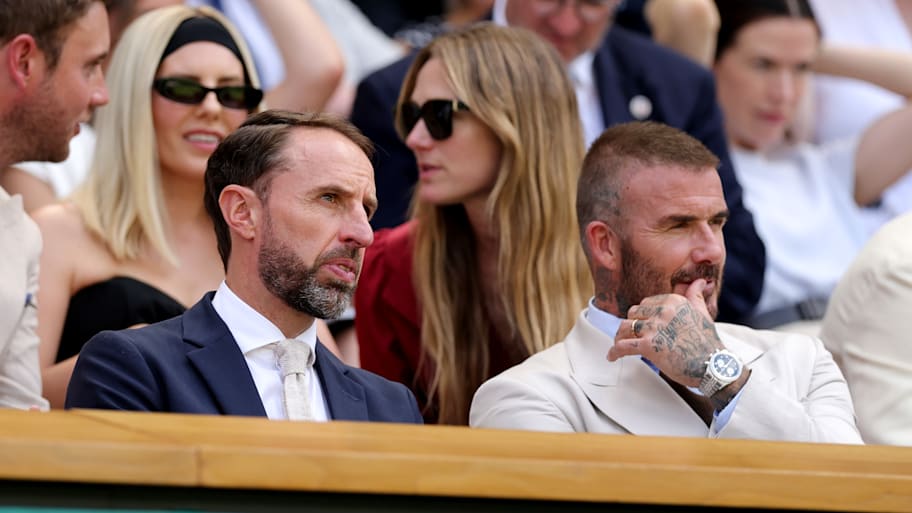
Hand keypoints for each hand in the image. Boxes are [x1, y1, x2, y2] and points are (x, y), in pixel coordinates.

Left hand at [608, 279, 722, 386]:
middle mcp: (662, 311)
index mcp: (673, 301)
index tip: (640, 324)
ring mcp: (654, 328)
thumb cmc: (708, 342)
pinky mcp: (648, 346)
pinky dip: (614, 352)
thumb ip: (695, 296)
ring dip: (620, 337)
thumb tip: (699, 282)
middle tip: (629, 335)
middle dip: (630, 325)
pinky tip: (612, 356)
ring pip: (625, 328)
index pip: (645, 303)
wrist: (714, 365)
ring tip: (619, 344)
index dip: (642, 315)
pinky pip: (623, 346)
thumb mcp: (702, 313)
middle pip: (633, 314)